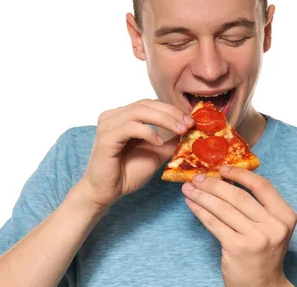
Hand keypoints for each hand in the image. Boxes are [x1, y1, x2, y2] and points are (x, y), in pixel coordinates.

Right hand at [79, 99, 193, 208]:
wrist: (106, 192)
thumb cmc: (127, 173)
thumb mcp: (156, 153)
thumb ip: (169, 141)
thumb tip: (187, 130)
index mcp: (123, 116)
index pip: (150, 104)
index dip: (172, 110)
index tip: (190, 121)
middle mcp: (113, 116)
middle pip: (146, 104)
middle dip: (171, 113)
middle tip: (188, 124)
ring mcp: (108, 125)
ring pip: (139, 111)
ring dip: (164, 119)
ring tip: (180, 131)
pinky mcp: (106, 137)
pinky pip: (130, 127)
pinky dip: (148, 132)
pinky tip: (159, 142)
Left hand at [182, 166, 296, 286]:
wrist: (262, 285)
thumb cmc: (263, 252)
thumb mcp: (270, 226)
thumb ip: (256, 205)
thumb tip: (225, 178)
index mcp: (285, 215)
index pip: (262, 186)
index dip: (240, 174)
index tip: (222, 168)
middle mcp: (274, 226)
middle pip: (239, 196)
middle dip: (214, 184)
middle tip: (197, 177)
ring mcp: (257, 238)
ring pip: (224, 209)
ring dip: (203, 196)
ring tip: (189, 188)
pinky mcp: (238, 248)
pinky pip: (215, 223)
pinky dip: (200, 211)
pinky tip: (191, 204)